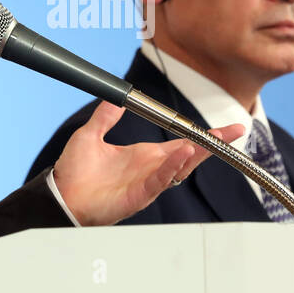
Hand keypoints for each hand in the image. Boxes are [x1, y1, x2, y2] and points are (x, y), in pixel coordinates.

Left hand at [51, 102, 244, 225]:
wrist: (60, 195)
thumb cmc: (74, 172)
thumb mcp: (90, 135)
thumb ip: (105, 116)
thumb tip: (117, 97)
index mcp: (143, 155)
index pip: (179, 141)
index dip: (200, 134)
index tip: (221, 128)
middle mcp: (150, 168)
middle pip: (189, 154)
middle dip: (212, 143)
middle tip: (234, 132)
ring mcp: (146, 183)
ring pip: (179, 168)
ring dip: (193, 154)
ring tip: (206, 140)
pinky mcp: (138, 196)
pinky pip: (160, 181)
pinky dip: (172, 167)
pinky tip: (182, 155)